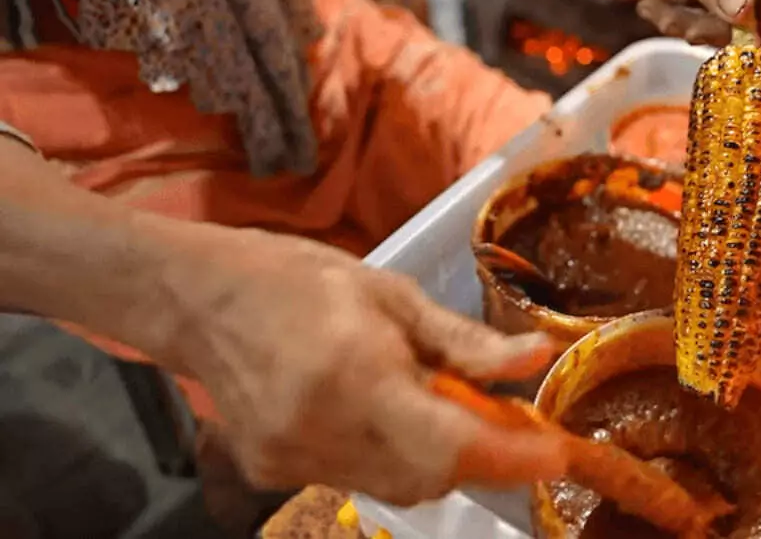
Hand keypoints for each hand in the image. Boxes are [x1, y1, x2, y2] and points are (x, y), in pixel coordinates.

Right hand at [155, 226, 565, 504]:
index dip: (513, 457)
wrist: (194, 299)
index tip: (560, 452)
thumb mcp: (390, 293)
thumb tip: (535, 358)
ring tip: (446, 410)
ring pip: (397, 488)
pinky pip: (358, 480)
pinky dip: (392, 457)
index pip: (451, 444)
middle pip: (430, 479)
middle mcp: (323, 432)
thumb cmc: (297, 278)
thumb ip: (464, 341)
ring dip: (439, 460)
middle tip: (510, 420)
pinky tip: (385, 416)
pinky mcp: (271, 474)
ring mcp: (292, 462)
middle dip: (482, 457)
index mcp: (356, 375)